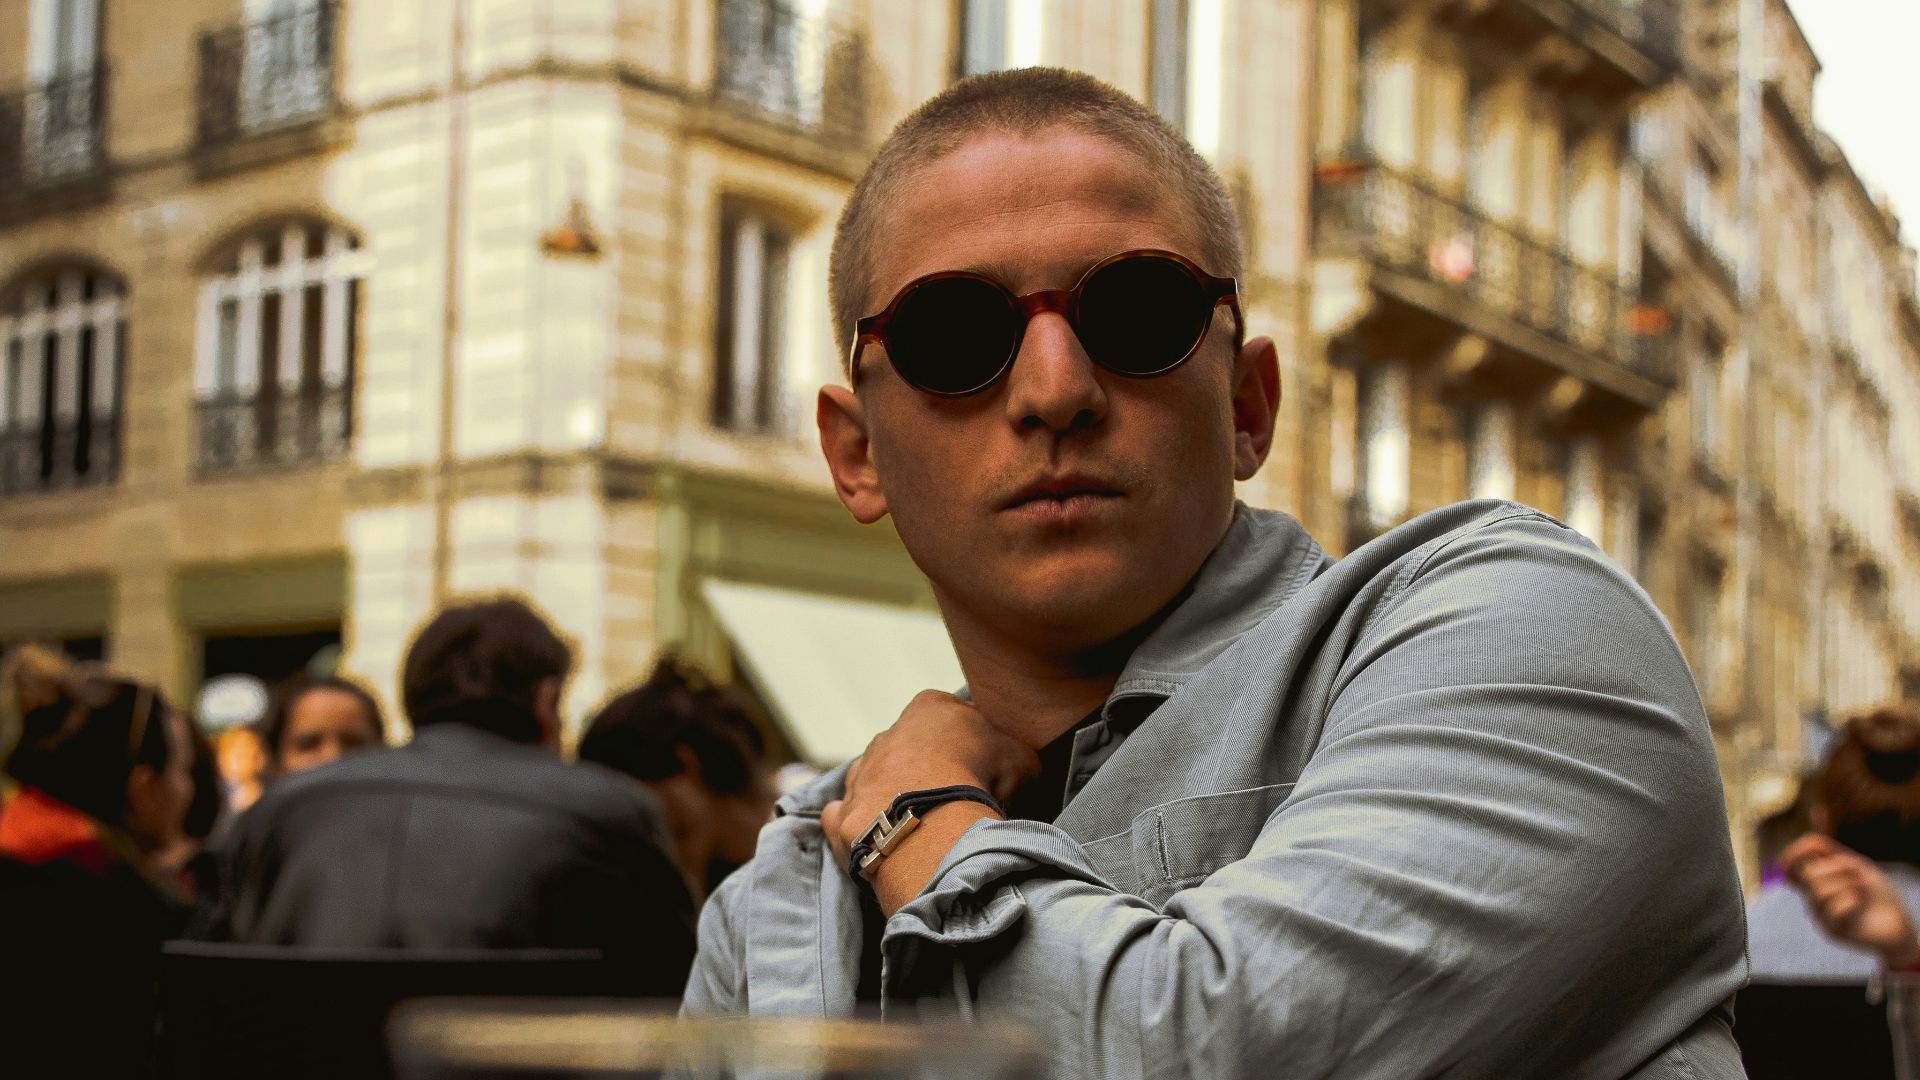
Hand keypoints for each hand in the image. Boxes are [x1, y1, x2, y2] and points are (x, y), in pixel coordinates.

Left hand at [822, 691, 1039, 913]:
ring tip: (924, 832)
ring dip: (896, 802)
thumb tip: (1015, 772)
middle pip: (913, 752)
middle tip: (957, 807)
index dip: (973, 748)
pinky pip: (846, 817)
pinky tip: (882, 841)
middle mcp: (888, 735)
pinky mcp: (842, 815)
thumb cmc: (976, 781)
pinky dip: (860, 828)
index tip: (985, 774)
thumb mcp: (1022, 759)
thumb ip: (1016, 756)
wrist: (928, 823)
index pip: (952, 719)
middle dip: (932, 775)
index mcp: (930, 709)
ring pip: (878, 784)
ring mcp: (860, 775)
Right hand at [1783, 833, 1919, 968]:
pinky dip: (1854, 901)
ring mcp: (1820, 916)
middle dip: (1837, 868)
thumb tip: (1810, 835)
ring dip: (1849, 884)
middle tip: (1859, 874)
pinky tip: (1862, 905)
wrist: (1899, 925)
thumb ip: (1833, 853)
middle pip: (1807, 873)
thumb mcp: (1857, 865)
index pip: (1790, 867)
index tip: (1807, 852)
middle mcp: (1813, 899)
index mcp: (1817, 883)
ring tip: (1865, 890)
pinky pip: (1834, 908)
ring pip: (1820, 890)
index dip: (1791, 855)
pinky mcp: (1831, 931)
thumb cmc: (1878, 895)